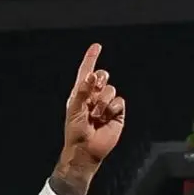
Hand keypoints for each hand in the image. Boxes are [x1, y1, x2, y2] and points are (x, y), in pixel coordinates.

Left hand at [63, 43, 125, 168]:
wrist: (86, 148)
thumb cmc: (75, 130)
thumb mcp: (74, 109)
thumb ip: (82, 91)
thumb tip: (92, 75)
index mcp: (81, 93)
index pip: (87, 72)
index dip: (91, 58)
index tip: (96, 46)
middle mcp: (94, 96)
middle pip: (104, 76)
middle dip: (100, 81)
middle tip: (93, 95)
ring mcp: (106, 104)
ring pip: (111, 89)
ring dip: (102, 102)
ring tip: (95, 116)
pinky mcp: (117, 113)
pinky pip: (119, 101)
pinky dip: (112, 109)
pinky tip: (105, 119)